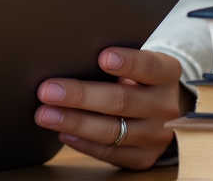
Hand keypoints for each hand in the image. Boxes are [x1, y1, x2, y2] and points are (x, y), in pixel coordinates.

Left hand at [33, 48, 187, 169]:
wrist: (162, 108)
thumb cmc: (137, 77)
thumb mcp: (137, 61)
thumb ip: (115, 59)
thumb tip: (70, 55)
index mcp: (167, 74)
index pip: (149, 66)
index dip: (127, 62)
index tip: (102, 57)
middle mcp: (165, 106)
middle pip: (121, 101)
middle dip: (80, 95)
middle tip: (48, 90)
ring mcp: (156, 135)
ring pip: (112, 131)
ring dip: (75, 122)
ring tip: (45, 114)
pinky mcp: (144, 157)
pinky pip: (110, 153)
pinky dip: (84, 143)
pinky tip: (63, 133)